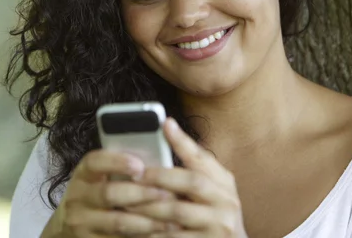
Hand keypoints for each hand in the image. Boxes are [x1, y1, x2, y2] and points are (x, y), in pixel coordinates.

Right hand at [41, 149, 174, 237]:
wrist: (70, 224)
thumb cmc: (96, 194)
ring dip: (147, 222)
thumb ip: (121, 170)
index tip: (140, 165)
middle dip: (141, 194)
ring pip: (117, 222)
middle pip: (109, 193)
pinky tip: (158, 235)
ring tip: (171, 220)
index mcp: (83, 173)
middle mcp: (78, 197)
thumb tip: (157, 163)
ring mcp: (81, 222)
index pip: (95, 162)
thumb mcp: (100, 177)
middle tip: (168, 194)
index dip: (117, 162)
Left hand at [128, 118, 247, 237]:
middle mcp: (226, 202)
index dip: (183, 141)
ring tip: (125, 202)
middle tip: (135, 174)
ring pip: (176, 212)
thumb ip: (192, 162)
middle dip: (159, 177)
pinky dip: (152, 232)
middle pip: (191, 182)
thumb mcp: (211, 186)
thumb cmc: (212, 213)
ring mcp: (218, 227)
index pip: (203, 157)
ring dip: (148, 206)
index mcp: (224, 183)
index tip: (164, 124)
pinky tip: (136, 227)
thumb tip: (167, 125)